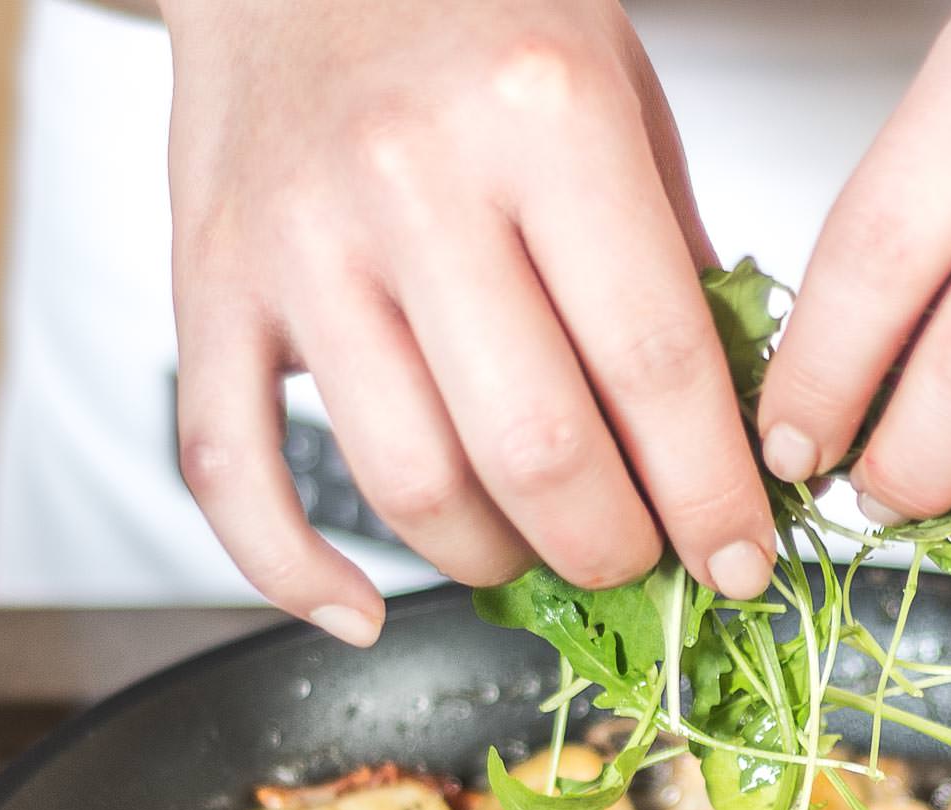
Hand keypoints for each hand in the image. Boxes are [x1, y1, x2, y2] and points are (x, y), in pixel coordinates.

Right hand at [162, 0, 774, 645]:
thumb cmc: (470, 7)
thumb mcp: (620, 93)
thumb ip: (672, 259)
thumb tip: (723, 437)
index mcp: (543, 115)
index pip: (653, 361)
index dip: (710, 494)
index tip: (742, 559)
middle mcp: (412, 179)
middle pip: (535, 450)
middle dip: (611, 549)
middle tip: (640, 562)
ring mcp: (298, 241)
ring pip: (406, 485)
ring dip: (489, 562)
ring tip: (531, 553)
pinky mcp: (208, 287)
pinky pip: (233, 475)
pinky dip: (293, 574)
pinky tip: (359, 609)